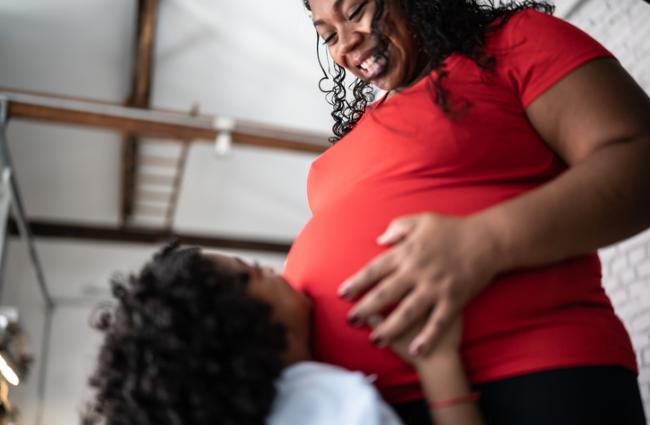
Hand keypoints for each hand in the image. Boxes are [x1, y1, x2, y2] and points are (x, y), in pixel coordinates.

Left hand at [340, 213, 499, 355]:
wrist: (488, 239)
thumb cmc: (454, 228)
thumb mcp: (422, 220)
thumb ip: (398, 227)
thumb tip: (379, 239)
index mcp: (408, 253)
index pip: (375, 269)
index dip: (357, 282)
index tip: (342, 293)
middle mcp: (418, 271)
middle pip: (385, 293)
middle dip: (365, 308)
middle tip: (350, 320)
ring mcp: (436, 287)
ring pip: (407, 312)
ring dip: (389, 328)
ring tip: (374, 340)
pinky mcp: (454, 300)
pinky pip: (438, 322)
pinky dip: (428, 338)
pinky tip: (417, 351)